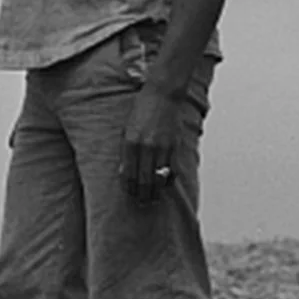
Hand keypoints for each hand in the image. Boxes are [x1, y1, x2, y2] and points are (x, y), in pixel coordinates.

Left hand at [120, 87, 182, 202]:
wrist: (162, 95)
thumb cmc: (142, 110)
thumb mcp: (126, 129)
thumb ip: (126, 150)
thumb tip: (124, 172)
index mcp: (130, 142)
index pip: (127, 173)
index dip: (128, 187)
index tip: (129, 194)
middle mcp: (145, 147)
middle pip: (142, 179)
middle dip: (141, 194)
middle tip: (141, 203)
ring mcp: (161, 147)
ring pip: (157, 178)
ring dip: (155, 191)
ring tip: (152, 199)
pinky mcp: (173, 146)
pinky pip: (171, 170)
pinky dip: (167, 180)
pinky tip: (164, 186)